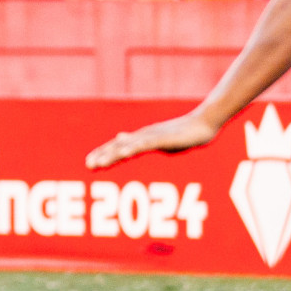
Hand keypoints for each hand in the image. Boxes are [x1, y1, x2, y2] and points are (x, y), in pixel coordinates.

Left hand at [85, 111, 218, 169]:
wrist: (202, 124)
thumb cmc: (182, 134)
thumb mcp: (159, 140)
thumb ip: (142, 143)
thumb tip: (126, 140)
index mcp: (141, 138)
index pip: (117, 146)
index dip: (103, 153)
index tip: (90, 162)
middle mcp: (142, 136)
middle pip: (118, 146)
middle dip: (102, 155)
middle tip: (88, 165)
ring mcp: (151, 136)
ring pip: (128, 147)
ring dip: (112, 155)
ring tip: (99, 164)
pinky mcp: (161, 138)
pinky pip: (145, 145)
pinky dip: (132, 148)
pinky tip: (123, 154)